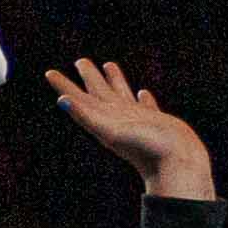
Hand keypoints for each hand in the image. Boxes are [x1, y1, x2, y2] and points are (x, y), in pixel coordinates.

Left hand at [44, 55, 212, 201]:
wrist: (178, 166)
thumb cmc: (146, 150)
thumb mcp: (111, 131)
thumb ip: (87, 116)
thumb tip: (61, 100)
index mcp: (105, 120)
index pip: (80, 99)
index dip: (64, 86)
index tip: (49, 73)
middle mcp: (119, 119)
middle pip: (99, 93)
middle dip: (88, 77)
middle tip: (80, 61)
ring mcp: (138, 121)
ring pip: (123, 96)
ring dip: (114, 81)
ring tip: (109, 65)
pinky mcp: (157, 124)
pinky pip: (146, 107)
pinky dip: (142, 99)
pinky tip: (142, 93)